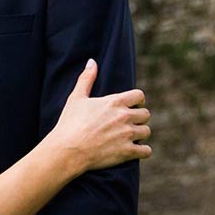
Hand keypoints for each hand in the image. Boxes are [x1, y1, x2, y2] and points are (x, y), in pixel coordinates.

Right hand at [48, 57, 150, 172]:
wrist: (67, 150)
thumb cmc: (69, 123)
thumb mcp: (76, 98)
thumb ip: (86, 79)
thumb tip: (92, 62)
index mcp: (115, 102)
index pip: (140, 96)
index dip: (137, 101)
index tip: (131, 106)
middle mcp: (125, 117)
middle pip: (146, 114)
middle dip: (138, 118)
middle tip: (128, 123)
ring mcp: (127, 135)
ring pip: (146, 132)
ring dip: (140, 134)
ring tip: (129, 137)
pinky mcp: (127, 152)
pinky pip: (146, 151)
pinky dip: (142, 151)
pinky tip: (134, 151)